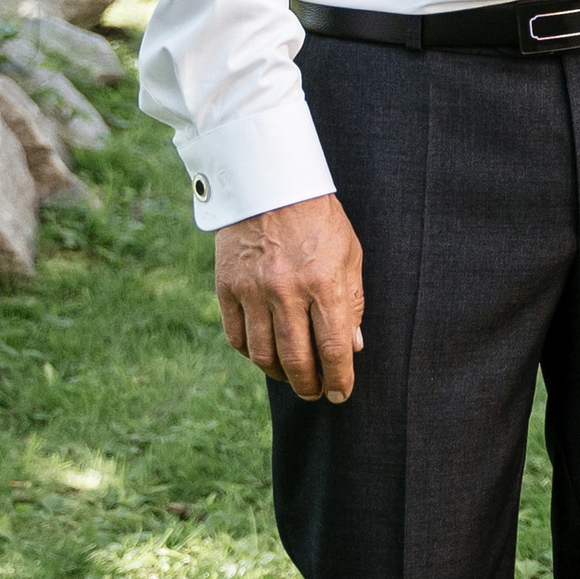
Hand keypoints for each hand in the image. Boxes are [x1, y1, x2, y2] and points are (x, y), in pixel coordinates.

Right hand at [215, 191, 364, 399]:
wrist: (269, 183)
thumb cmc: (319, 219)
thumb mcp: (349, 254)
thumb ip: (353, 302)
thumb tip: (353, 348)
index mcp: (324, 282)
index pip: (332, 347)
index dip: (339, 378)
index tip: (342, 394)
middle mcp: (286, 290)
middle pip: (296, 359)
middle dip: (309, 386)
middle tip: (316, 393)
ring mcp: (252, 290)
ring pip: (263, 355)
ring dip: (280, 375)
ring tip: (293, 377)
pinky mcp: (226, 287)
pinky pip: (237, 337)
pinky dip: (252, 354)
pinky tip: (266, 355)